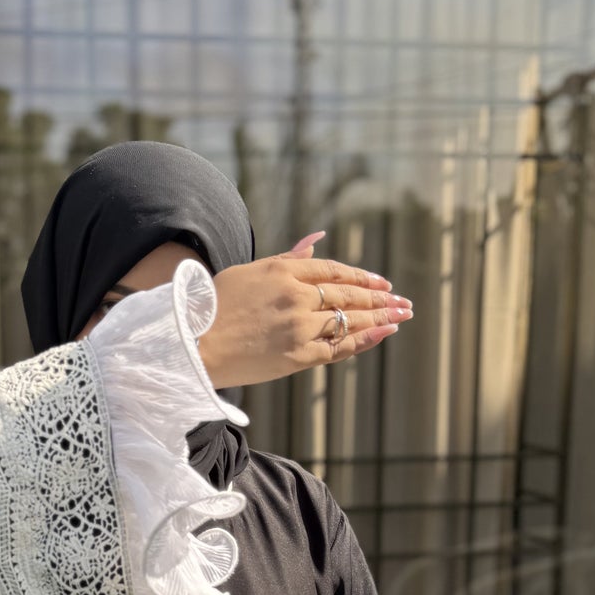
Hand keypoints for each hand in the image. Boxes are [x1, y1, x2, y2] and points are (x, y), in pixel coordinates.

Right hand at [204, 253, 411, 387]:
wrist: (191, 344)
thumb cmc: (212, 307)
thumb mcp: (249, 272)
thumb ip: (288, 258)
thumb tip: (317, 239)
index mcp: (281, 270)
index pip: (332, 270)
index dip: (360, 276)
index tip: (381, 282)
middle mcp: (295, 296)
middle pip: (348, 294)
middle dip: (380, 297)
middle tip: (403, 300)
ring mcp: (298, 326)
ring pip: (349, 319)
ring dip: (381, 317)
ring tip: (402, 315)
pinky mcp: (297, 355)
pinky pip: (339, 347)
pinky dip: (365, 339)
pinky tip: (384, 332)